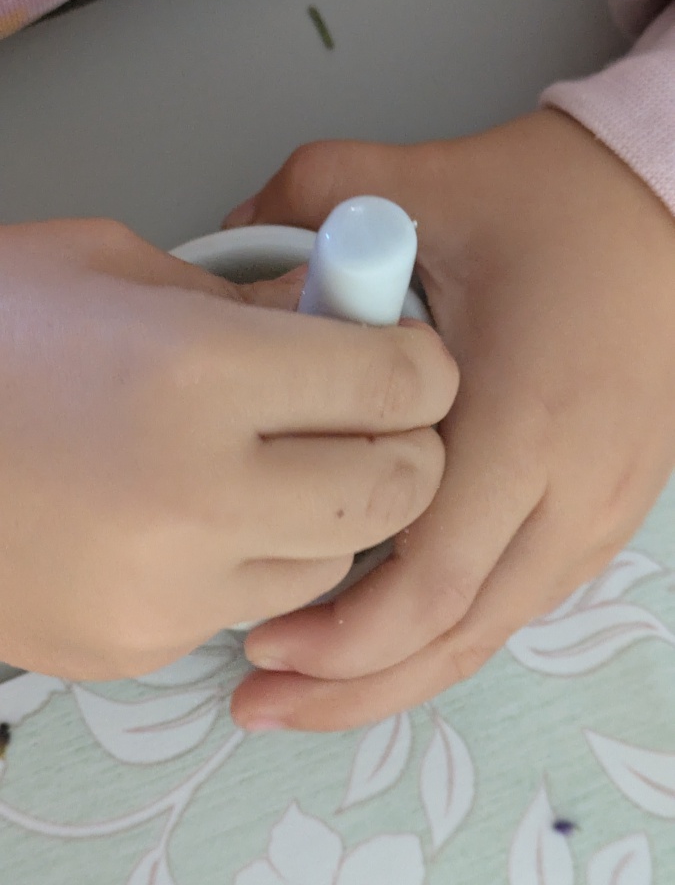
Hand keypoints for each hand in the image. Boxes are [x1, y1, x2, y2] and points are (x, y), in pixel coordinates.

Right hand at [0, 218, 455, 677]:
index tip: (407, 356)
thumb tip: (328, 316)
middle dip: (404, 449)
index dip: (421, 363)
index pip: (397, 384)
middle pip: (395, 491)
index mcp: (194, 374)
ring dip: (328, 515)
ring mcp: (165, 590)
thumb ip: (235, 295)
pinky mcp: (134, 648)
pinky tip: (184, 517)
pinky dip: (247, 563)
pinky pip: (244, 608)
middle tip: (368, 419)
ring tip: (266, 466)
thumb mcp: (106, 267)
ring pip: (331, 565)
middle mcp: (195, 495)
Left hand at [226, 110, 674, 730]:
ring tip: (312, 694)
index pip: (433, 580)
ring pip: (493, 633)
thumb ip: (314, 197)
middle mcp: (573, 491)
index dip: (340, 635)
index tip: (260, 637)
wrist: (669, 211)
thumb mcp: (428, 182)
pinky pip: (520, 602)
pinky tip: (391, 640)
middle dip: (353, 687)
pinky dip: (447, 635)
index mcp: (525, 423)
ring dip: (399, 674)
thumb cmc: (559, 205)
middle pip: (458, 636)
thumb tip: (225, 237)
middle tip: (260, 702)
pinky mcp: (607, 514)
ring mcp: (600, 513)